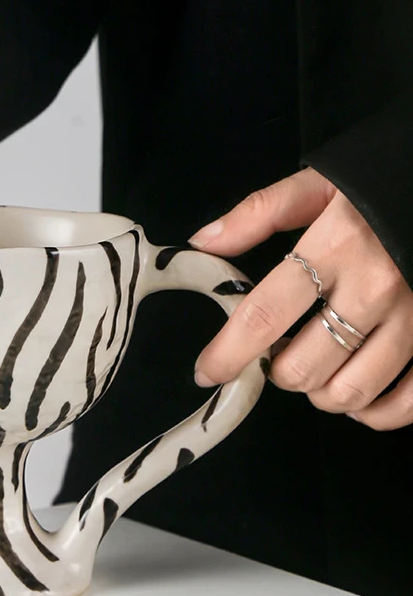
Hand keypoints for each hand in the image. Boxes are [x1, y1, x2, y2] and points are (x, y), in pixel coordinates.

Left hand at [190, 168, 412, 430]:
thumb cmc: (383, 183)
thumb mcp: (320, 183)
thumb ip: (259, 214)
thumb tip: (203, 244)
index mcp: (336, 247)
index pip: (264, 315)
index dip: (228, 353)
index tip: (206, 372)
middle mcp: (375, 289)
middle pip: (304, 366)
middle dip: (276, 372)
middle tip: (277, 355)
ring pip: (350, 392)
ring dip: (318, 393)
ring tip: (314, 370)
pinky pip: (407, 404)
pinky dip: (373, 412)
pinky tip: (357, 395)